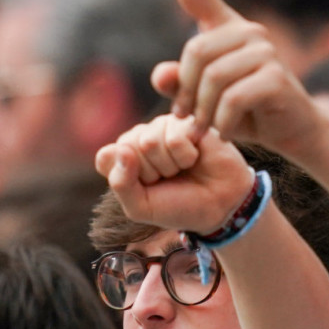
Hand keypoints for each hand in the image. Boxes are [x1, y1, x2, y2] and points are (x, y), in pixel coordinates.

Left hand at [95, 114, 254, 233]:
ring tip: (184, 168)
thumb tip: (121, 149)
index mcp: (123, 157)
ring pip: (149, 142)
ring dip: (170, 165)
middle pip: (128, 148)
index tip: (148, 189)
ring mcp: (163, 127)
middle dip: (151, 173)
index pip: (106, 158)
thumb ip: (121, 184)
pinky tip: (196, 157)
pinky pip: (173, 138)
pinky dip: (186, 156)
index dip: (127, 179)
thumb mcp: (142, 207)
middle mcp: (140, 138)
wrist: (222, 204)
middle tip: (171, 179)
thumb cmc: (181, 206)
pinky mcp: (185, 121)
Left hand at [149, 0, 326, 156]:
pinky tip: (225, 132)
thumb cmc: (248, 115)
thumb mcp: (206, 101)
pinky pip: (232, 99)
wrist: (294, 133)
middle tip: (187, 119)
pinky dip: (222, 122)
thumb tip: (161, 77)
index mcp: (228, 29)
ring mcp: (265, 51)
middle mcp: (248, 32)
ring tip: (207, 130)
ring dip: (204, 112)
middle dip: (186, 91)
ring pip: (212, 78)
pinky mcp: (275, 76)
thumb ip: (181, 86)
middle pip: (195, 52)